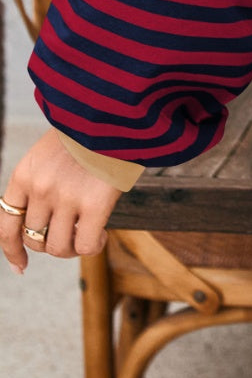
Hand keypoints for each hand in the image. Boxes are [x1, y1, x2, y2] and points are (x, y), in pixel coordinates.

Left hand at [1, 128, 121, 274]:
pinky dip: (93, 246)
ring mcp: (66, 198)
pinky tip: (102, 235)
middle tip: (70, 236)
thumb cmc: (87, 132)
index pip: (6, 225)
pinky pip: (85, 246)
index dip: (12, 250)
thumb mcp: (50, 153)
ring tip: (87, 236)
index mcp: (24, 175)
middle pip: (33, 239)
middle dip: (49, 244)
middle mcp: (40, 189)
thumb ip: (42, 183)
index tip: (21, 266)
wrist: (115, 111)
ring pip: (57, 247)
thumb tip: (42, 223)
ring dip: (71, 248)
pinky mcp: (94, 204)